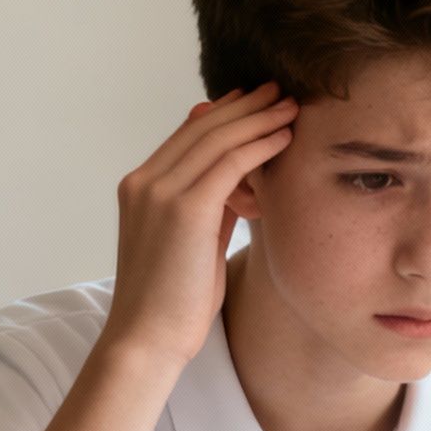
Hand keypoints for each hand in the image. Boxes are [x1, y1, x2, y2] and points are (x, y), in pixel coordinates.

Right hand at [100, 81, 296, 367]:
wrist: (147, 340)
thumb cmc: (173, 303)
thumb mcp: (193, 243)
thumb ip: (210, 207)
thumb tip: (240, 181)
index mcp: (139, 188)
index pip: (186, 136)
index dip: (224, 114)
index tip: (255, 102)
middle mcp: (144, 182)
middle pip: (202, 127)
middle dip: (245, 106)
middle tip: (279, 90)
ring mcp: (160, 192)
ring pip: (218, 138)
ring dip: (259, 118)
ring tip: (291, 106)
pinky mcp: (184, 208)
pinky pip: (229, 162)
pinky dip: (259, 145)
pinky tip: (284, 137)